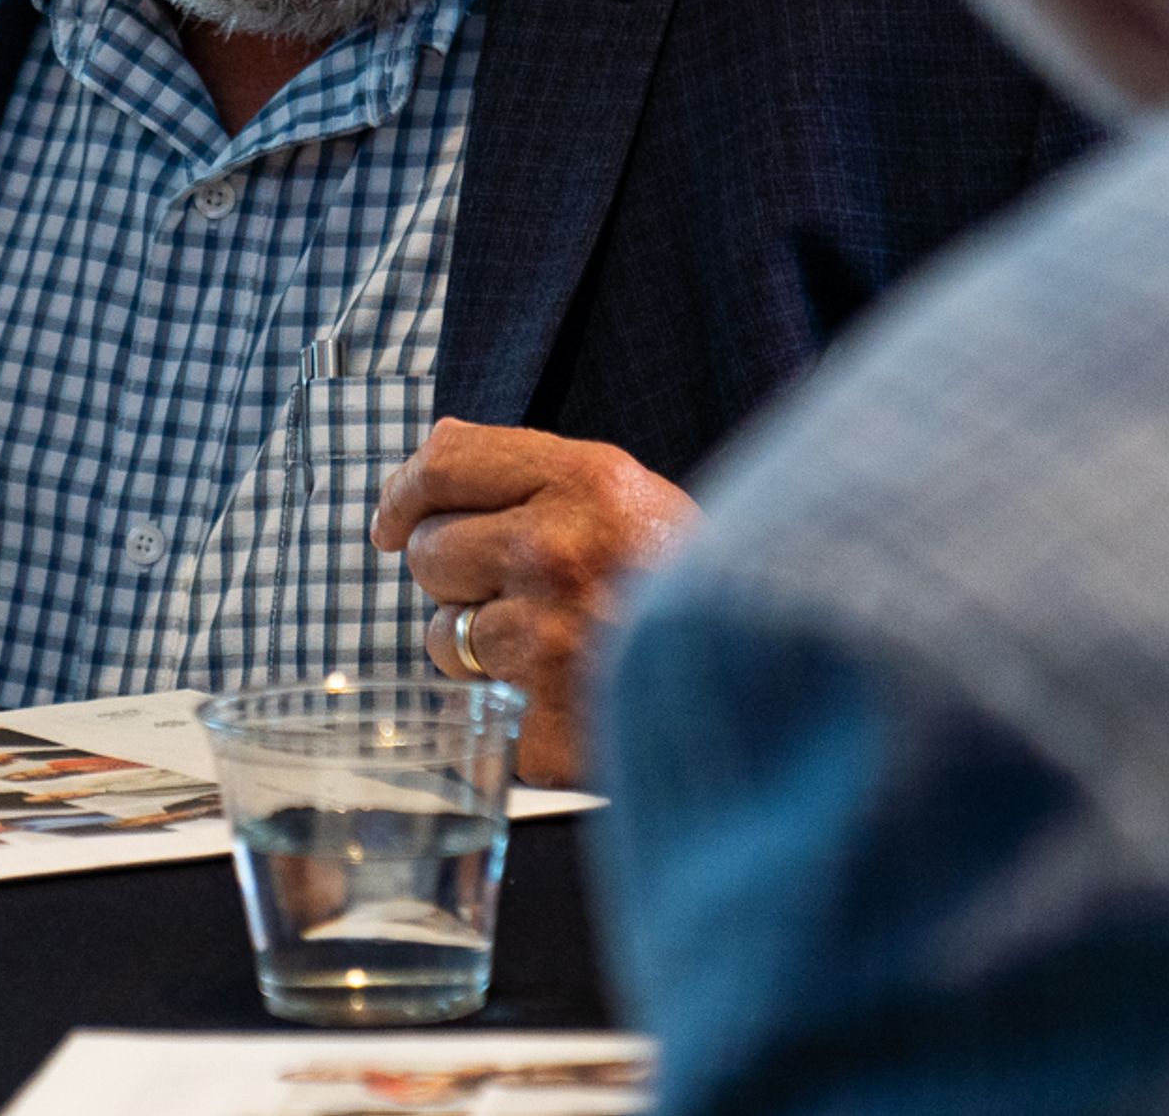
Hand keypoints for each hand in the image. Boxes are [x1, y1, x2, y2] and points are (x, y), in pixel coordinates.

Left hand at [369, 417, 696, 786]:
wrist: (775, 689)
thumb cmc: (693, 590)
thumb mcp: (633, 497)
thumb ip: (534, 469)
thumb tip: (437, 443)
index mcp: (587, 483)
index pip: (443, 464)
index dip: (404, 493)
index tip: (393, 522)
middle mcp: (558, 553)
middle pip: (430, 551)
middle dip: (456, 575)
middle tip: (520, 593)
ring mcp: (549, 643)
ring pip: (442, 636)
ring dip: (478, 647)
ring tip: (552, 649)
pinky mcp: (543, 726)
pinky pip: (477, 705)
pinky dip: (508, 709)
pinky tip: (564, 700)